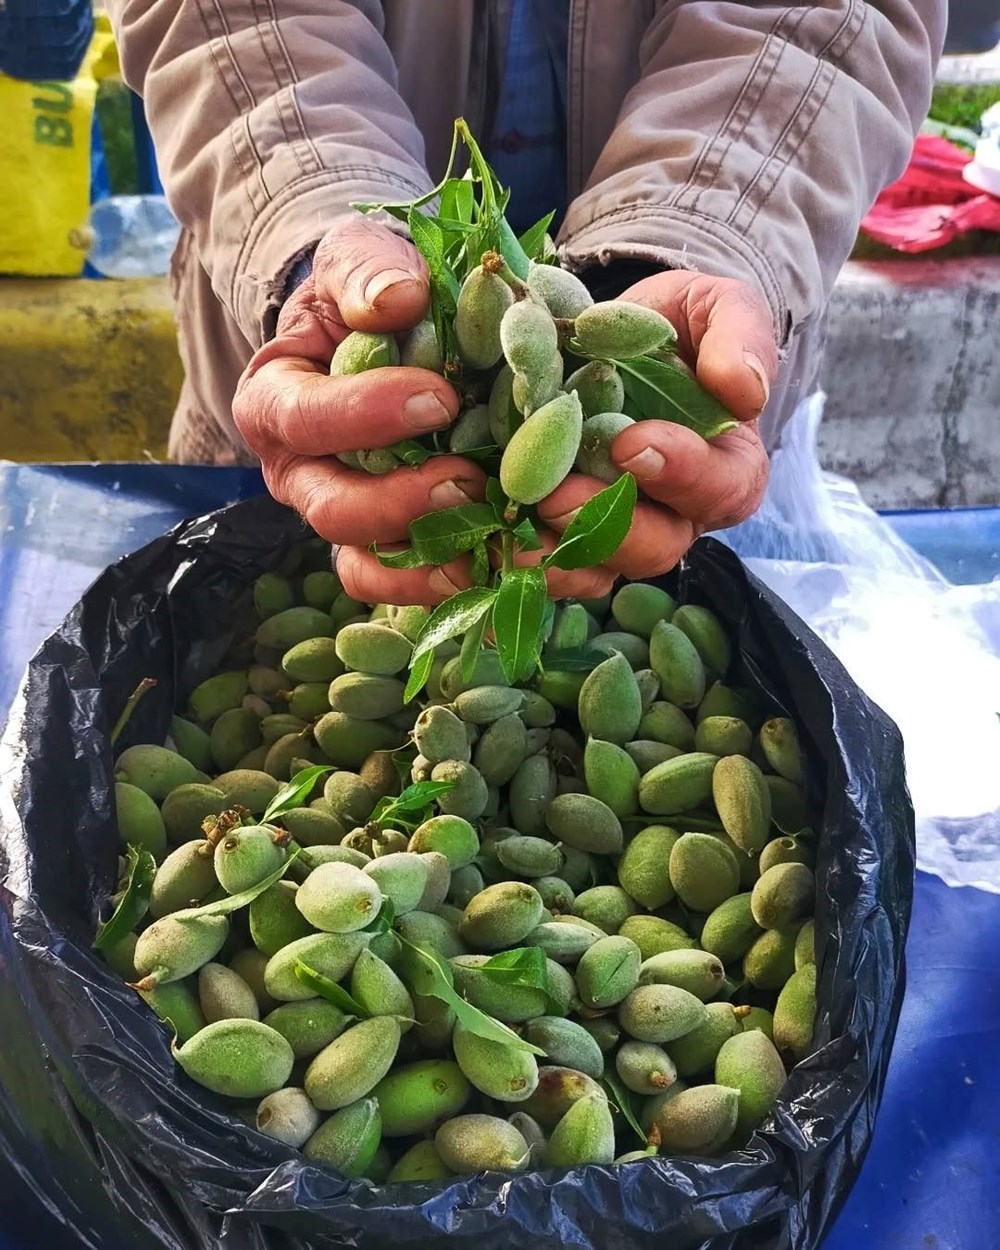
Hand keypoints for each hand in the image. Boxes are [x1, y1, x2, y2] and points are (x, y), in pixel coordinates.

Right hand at [235, 215, 626, 604]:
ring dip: (436, 562)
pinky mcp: (393, 546)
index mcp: (277, 402)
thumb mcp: (360, 261)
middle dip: (401, 504)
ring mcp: (347, 519)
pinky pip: (414, 585)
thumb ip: (369, 271)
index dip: (366, 416)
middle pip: (333, 512)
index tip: (439, 396)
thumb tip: (398, 298)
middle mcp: (301, 475)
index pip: (304, 419)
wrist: (385, 335)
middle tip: (469, 481)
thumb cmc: (366, 296)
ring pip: (372, 566)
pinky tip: (521, 565)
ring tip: (502, 541)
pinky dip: (466, 583)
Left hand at [535, 270, 778, 592]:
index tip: (632, 445)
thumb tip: (745, 390)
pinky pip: (547, 563)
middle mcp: (676, 514)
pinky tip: (482, 536)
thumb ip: (740, 335)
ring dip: (553, 554)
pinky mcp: (564, 531)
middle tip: (557, 498)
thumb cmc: (678, 326)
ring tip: (510, 530)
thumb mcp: (717, 309)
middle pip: (655, 545)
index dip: (680, 473)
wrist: (612, 332)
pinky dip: (516, 553)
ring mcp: (618, 531)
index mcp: (726, 468)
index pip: (719, 487)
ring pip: (596, 567)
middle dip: (605, 525)